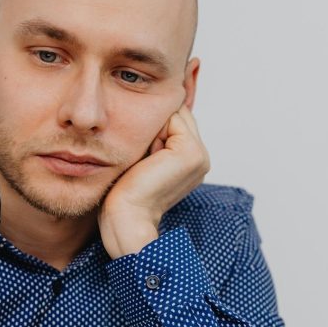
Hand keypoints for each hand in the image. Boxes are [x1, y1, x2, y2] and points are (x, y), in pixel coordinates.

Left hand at [98, 106, 209, 258]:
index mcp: (192, 161)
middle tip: (144, 161)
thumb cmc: (125, 193)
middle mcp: (202, 158)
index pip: (175, 120)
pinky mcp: (191, 153)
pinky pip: (171, 118)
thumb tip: (152, 109)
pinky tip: (148, 160)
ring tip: (146, 161)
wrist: (126, 217)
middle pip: (177, 114)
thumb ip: (156, 136)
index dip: (153, 129)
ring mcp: (200, 156)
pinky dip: (153, 133)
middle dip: (155, 127)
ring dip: (153, 130)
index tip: (143, 161)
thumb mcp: (143, 158)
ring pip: (174, 113)